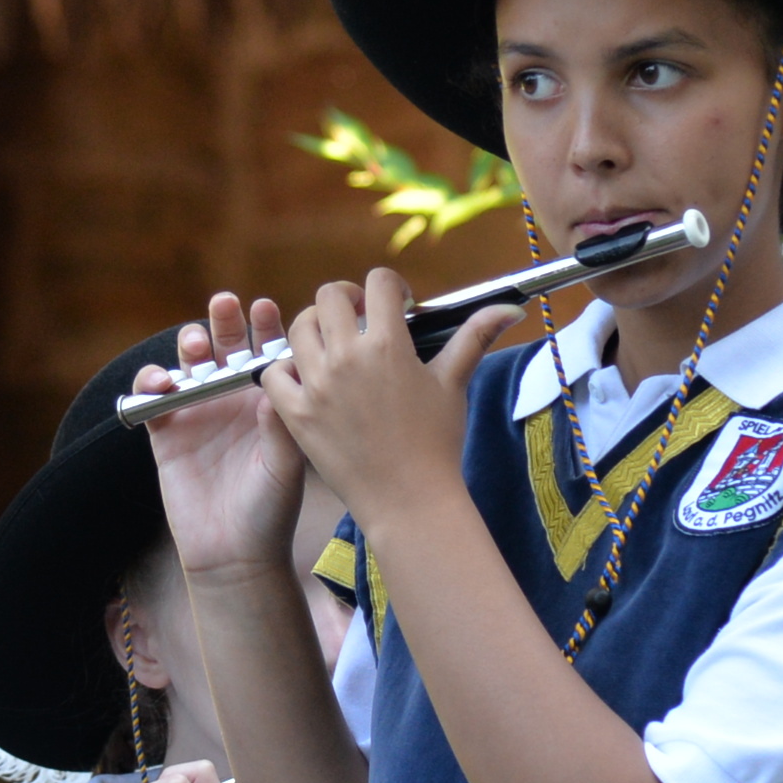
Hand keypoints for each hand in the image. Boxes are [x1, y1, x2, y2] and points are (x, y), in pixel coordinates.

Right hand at [131, 295, 308, 584]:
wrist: (234, 552)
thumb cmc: (270, 509)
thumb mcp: (285, 464)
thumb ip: (281, 422)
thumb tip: (282, 373)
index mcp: (267, 400)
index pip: (266, 352)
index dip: (265, 328)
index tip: (267, 310)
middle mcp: (232, 400)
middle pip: (225, 347)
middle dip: (224, 322)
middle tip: (225, 304)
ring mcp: (198, 413)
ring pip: (189, 364)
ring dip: (190, 345)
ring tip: (196, 343)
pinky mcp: (166, 432)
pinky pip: (152, 397)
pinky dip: (152, 382)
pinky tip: (163, 383)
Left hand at [258, 270, 508, 524]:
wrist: (409, 499)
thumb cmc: (437, 442)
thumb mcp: (454, 383)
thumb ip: (475, 337)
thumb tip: (511, 308)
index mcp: (387, 344)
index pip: (378, 282)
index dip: (390, 285)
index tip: (398, 305)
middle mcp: (345, 357)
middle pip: (329, 296)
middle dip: (347, 298)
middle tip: (359, 317)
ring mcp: (315, 385)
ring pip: (298, 328)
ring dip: (314, 327)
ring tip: (332, 345)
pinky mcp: (295, 414)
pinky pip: (272, 373)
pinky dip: (284, 368)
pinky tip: (305, 376)